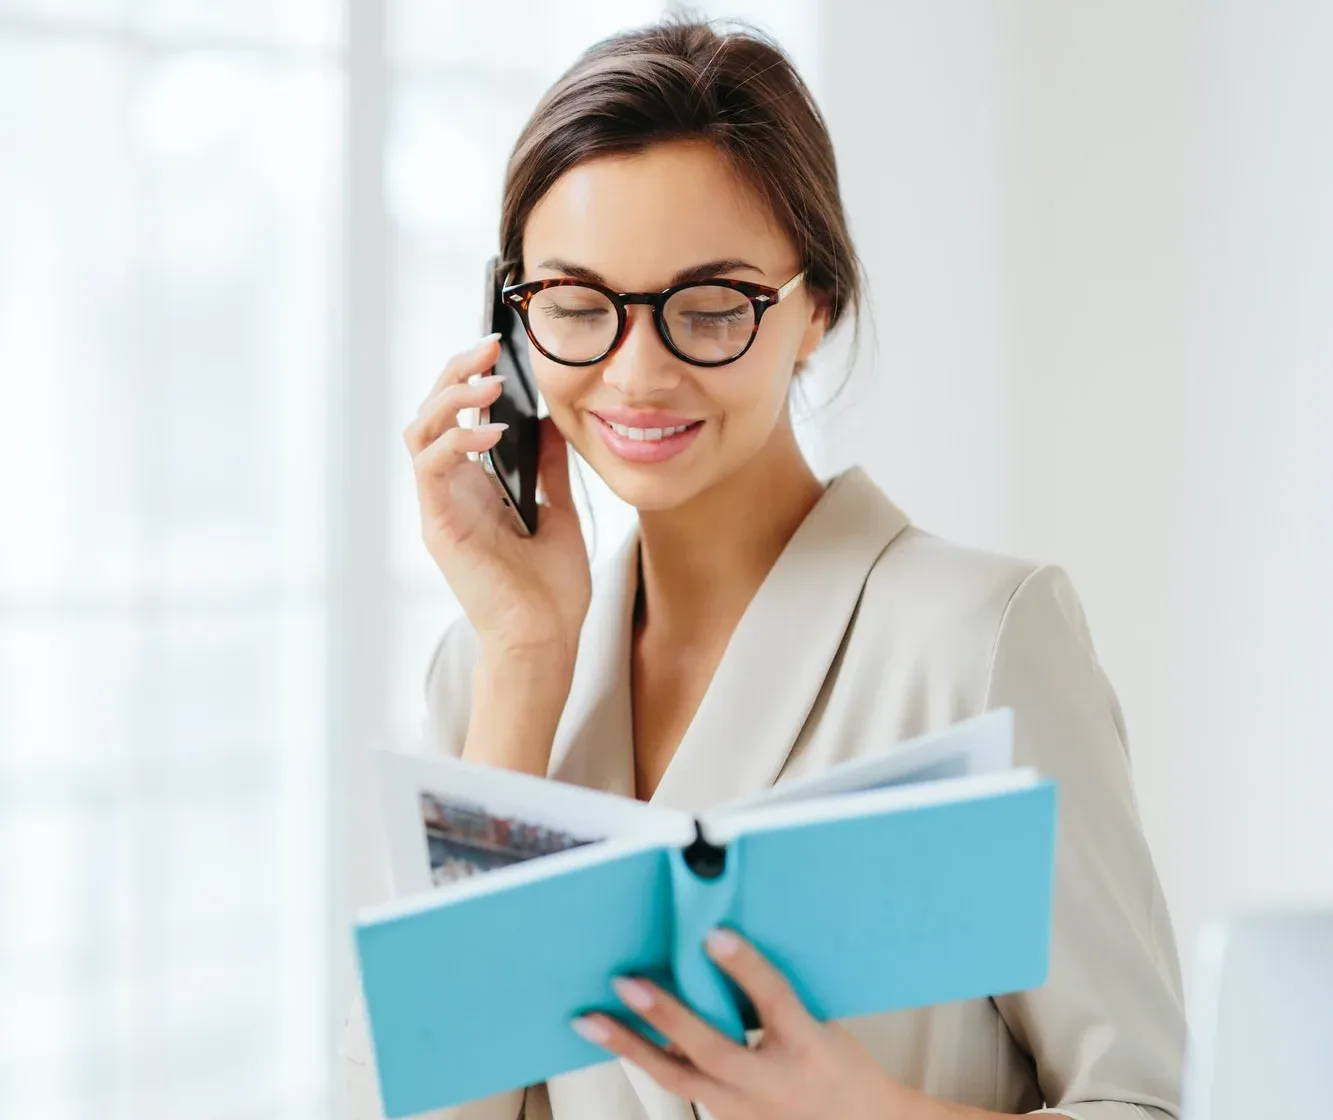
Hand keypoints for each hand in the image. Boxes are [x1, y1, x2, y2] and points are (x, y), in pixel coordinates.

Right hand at [403, 334, 591, 660]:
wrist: (546, 640)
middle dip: (454, 374)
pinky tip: (493, 433)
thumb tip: (552, 420)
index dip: (469, 379)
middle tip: (487, 348)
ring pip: (420, 431)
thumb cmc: (550, 589)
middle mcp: (450, 491)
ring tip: (488, 383)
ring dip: (450, 399)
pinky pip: (432, 469)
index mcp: (474, 486)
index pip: (456, 417)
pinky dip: (456, 441)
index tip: (499, 351)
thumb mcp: (559, 512)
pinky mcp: (439, 526)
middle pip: (430, 413)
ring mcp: (440, 508)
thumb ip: (549, 468)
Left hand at [570, 929, 914, 1119]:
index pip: (774, 1001)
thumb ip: (772, 996)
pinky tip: (619, 1040)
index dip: (745, 966)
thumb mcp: (820, 1022)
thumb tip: (716, 949)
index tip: (713, 933)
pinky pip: (681, 1089)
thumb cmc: (840, 1068)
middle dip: (666, 1015)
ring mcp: (747, 1110)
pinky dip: (647, 1062)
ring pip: (680, 1079)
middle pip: (713, 1050)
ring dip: (631, 1047)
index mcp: (809, 1045)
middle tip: (626, 983)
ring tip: (590, 1020)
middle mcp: (774, 1083)